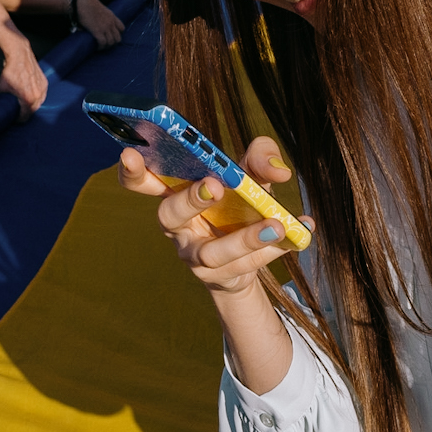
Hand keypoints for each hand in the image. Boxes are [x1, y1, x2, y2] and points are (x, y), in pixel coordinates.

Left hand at [0, 34, 48, 118]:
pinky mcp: (45, 82)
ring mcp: (43, 88)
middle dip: (25, 112)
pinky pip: (42, 94)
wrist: (20, 55)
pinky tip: (31, 95)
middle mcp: (38, 95)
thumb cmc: (11, 70)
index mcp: (28, 99)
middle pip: (33, 111)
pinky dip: (37, 97)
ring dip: (32, 105)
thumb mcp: (0, 86)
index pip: (25, 116)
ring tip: (24, 104)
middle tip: (17, 111)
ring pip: (39, 103)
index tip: (13, 118)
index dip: (18, 119)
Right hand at [77, 0, 125, 47]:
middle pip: (118, 38)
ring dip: (106, 46)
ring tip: (101, 47)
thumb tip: (96, 24)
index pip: (122, 28)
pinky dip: (100, 47)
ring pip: (111, 42)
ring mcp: (105, 28)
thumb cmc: (88, 4)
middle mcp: (111, 23)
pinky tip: (97, 48)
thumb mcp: (101, 9)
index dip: (118, 34)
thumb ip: (102, 17)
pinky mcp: (98, 31)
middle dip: (113, 43)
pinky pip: (103, 43)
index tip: (112, 36)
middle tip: (106, 44)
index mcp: (112, 17)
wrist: (84, 2)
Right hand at [117, 136, 308, 295]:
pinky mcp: (219, 277)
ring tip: (277, 224)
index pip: (142, 181)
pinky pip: (244, 267)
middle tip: (217, 186)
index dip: (131, 170)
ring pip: (212, 252)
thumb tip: (280, 171)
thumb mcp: (251, 173)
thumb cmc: (241, 202)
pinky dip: (276, 250)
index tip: (132, 154)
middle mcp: (178, 226)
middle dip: (190, 200)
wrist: (253, 253)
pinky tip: (300, 233)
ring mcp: (195, 255)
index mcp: (175, 192)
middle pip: (169, 215)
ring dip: (245, 238)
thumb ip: (261, 158)